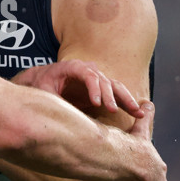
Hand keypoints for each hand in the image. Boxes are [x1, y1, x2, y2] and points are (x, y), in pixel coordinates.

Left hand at [12, 60, 143, 117]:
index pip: (88, 74)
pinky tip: (137, 113)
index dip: (94, 88)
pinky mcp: (100, 89)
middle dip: (111, 96)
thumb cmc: (42, 83)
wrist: (43, 80)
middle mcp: (88, 70)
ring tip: (137, 112)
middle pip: (104, 81)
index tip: (96, 103)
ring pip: (115, 86)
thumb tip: (58, 112)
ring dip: (126, 99)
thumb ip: (52, 98)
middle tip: (113, 110)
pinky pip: (116, 94)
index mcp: (73, 67)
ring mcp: (96, 79)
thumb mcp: (43, 91)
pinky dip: (126, 103)